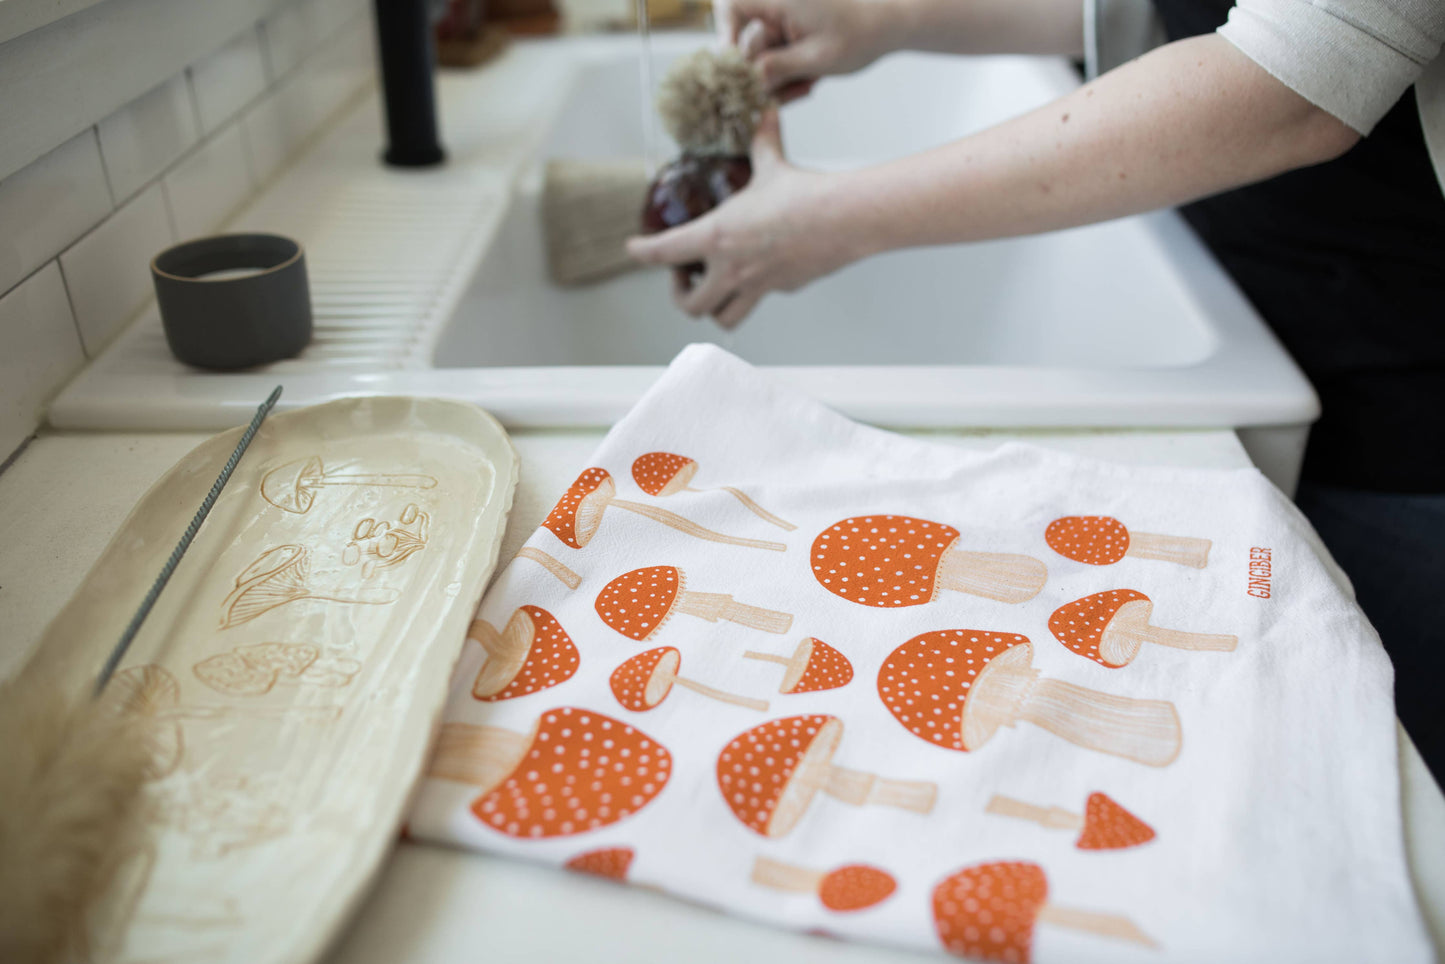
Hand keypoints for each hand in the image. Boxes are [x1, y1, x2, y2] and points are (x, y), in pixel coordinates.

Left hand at [627, 111, 861, 328]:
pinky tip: (759, 271)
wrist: (844, 219)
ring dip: (714, 308)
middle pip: (691, 306)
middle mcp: (732, 269)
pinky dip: (751, 292)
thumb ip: (762, 143)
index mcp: (717, 237)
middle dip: (682, 296)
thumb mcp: (772, 165)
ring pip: (724, 318)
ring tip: (715, 288)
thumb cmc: (805, 195)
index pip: (665, 252)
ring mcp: (758, 285)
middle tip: (684, 278)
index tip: (633, 249)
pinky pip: (759, 299)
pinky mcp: (782, 289)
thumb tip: (765, 113)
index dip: (642, 252)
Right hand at [717, 0, 899, 98]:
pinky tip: (808, 84)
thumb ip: (778, 68)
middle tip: (777, 97)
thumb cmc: (858, 36)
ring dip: (777, 80)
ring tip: (804, 88)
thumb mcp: (817, 58)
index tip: (733, 63)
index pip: (731, 6)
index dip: (724, 33)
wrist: (885, 28)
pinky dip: (787, 77)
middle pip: (745, 42)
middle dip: (760, 73)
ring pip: (761, 58)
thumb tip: (747, 79)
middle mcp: (775, 7)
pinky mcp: (787, 36)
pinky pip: (775, 61)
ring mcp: (781, 22)